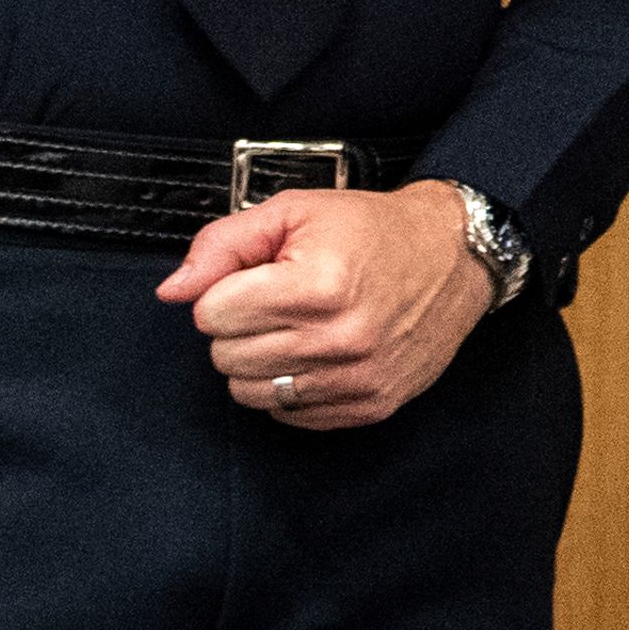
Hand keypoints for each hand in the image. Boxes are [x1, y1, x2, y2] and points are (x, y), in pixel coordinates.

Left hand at [155, 179, 491, 429]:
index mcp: (319, 285)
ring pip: (249, 393)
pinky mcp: (370, 405)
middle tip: (276, 301)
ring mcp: (357, 378)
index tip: (254, 279)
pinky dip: (290, 386)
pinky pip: (289, 415)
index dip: (224, 291)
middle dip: (239, 325)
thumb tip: (174, 290)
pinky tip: (315, 353)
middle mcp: (340, 338)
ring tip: (293, 328)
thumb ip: (224, 244)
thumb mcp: (296, 213)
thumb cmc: (375, 232)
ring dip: (259, 360)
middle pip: (226, 356)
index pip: (211, 314)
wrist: (454, 256)